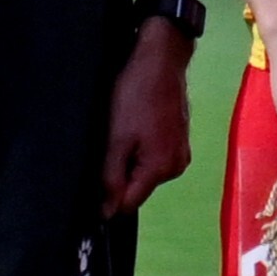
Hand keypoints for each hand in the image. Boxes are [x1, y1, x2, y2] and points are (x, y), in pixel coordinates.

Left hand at [97, 18, 194, 216]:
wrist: (160, 61)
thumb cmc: (134, 97)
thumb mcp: (115, 139)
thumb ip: (110, 178)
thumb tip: (107, 213)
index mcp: (161, 170)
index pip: (128, 204)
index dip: (106, 196)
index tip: (95, 174)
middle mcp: (177, 168)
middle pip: (137, 188)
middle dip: (119, 174)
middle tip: (109, 144)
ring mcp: (181, 154)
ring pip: (145, 172)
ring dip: (129, 160)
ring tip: (123, 132)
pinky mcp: (180, 141)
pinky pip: (154, 158)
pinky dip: (140, 149)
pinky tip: (135, 127)